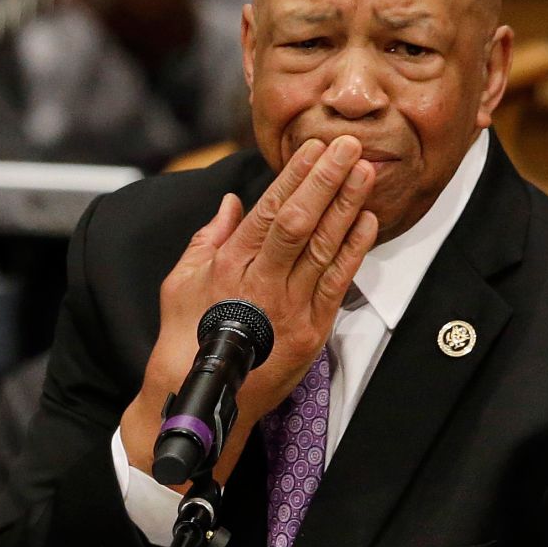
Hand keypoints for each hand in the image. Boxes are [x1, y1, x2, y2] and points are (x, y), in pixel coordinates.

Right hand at [121, 135, 378, 482]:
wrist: (199, 401)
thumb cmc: (185, 338)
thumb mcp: (180, 281)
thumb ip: (208, 239)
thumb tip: (233, 203)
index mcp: (228, 266)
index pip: (268, 210)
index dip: (294, 176)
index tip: (313, 147)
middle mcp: (261, 283)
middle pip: (299, 222)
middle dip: (325, 179)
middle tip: (348, 145)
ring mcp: (289, 310)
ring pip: (322, 248)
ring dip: (346, 206)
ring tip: (364, 171)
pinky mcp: (310, 334)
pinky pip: (337, 284)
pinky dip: (354, 250)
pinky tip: (367, 221)